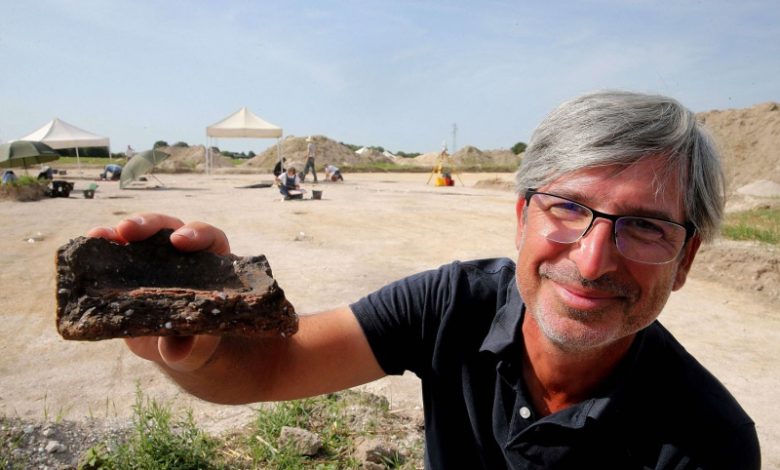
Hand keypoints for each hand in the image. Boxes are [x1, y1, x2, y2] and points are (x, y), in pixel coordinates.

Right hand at [87, 213, 230, 370]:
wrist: (173, 347)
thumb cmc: (193, 340)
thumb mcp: (192, 345)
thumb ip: (186, 344)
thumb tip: (176, 351)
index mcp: (210, 266)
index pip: (209, 239)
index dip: (197, 234)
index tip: (181, 240)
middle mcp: (182, 254)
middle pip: (169, 227)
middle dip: (149, 225)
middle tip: (128, 230)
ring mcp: (154, 257)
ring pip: (139, 233)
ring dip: (118, 231)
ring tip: (98, 236)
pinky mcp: (129, 266)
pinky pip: (115, 249)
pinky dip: (101, 245)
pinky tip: (86, 246)